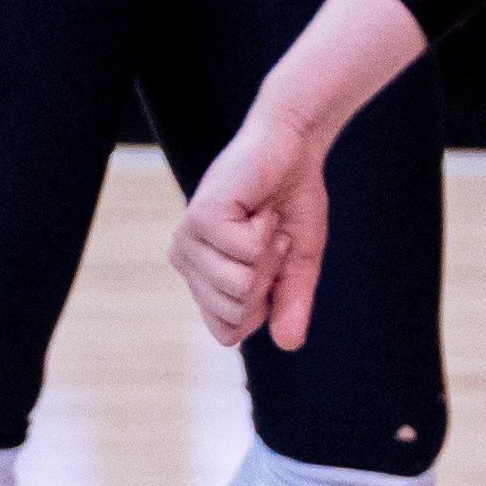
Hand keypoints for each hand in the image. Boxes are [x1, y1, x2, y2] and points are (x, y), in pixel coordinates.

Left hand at [171, 94, 333, 351]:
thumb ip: (291, 303)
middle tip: (269, 232)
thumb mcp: (298, 261)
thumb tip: (288, 345)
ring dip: (268, 250)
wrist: (295, 141)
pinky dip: (266, 230)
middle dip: (269, 275)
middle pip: (235, 313)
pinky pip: (244, 255)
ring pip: (238, 287)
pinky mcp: (201, 216)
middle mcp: (186, 259)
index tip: (273, 258)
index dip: (264, 303)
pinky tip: (259, 205)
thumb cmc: (292, 199)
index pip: (228, 333)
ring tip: (263, 217)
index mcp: (202, 277)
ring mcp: (189, 237)